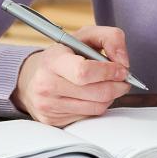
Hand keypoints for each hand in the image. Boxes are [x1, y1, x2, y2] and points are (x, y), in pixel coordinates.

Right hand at [11, 26, 131, 126]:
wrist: (32, 77)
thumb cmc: (63, 56)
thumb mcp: (84, 36)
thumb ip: (110, 38)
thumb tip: (123, 62)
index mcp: (53, 60)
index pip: (84, 71)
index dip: (108, 72)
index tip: (121, 69)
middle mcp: (46, 84)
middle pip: (96, 93)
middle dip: (117, 86)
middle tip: (123, 79)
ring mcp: (49, 105)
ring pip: (96, 107)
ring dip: (111, 96)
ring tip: (110, 85)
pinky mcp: (53, 120)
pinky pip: (88, 116)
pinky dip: (98, 105)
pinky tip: (94, 95)